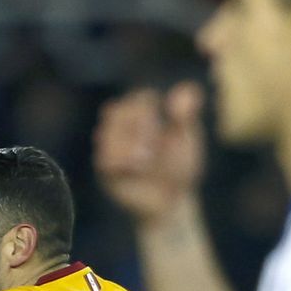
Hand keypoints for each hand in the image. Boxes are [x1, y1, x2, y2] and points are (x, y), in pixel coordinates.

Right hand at [94, 82, 206, 225]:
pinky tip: (136, 169)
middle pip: (119, 112)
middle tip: (154, 146)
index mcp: (143, 112)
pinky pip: (104, 158)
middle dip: (139, 128)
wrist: (170, 200)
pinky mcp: (104, 170)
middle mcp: (121, 126)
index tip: (167, 127)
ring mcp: (109, 147)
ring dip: (129, 145)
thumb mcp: (187, 138)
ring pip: (106, 133)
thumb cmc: (179, 166)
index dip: (152, 112)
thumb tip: (185, 91)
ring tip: (146, 160)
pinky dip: (121, 161)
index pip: (140, 98)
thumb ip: (186, 114)